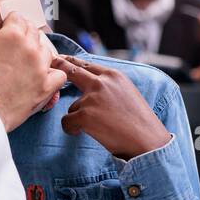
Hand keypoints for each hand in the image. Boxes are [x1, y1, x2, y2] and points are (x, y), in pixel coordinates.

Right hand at [0, 14, 66, 131]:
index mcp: (12, 35)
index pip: (18, 17)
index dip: (10, 23)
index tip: (8, 28)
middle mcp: (30, 48)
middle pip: (33, 32)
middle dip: (24, 37)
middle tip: (14, 48)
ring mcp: (41, 67)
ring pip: (46, 51)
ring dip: (37, 55)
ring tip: (26, 65)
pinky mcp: (46, 86)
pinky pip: (59, 75)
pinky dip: (52, 76)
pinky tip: (42, 78)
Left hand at [54, 55, 170, 159]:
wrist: (147, 140)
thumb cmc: (139, 122)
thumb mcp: (127, 93)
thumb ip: (109, 86)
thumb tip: (90, 86)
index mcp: (114, 76)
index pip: (87, 65)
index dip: (73, 63)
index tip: (62, 59)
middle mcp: (102, 83)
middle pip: (72, 71)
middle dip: (59, 66)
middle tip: (52, 62)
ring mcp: (92, 98)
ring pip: (72, 106)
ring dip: (78, 117)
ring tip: (98, 127)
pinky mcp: (85, 115)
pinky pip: (67, 121)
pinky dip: (72, 129)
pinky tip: (84, 133)